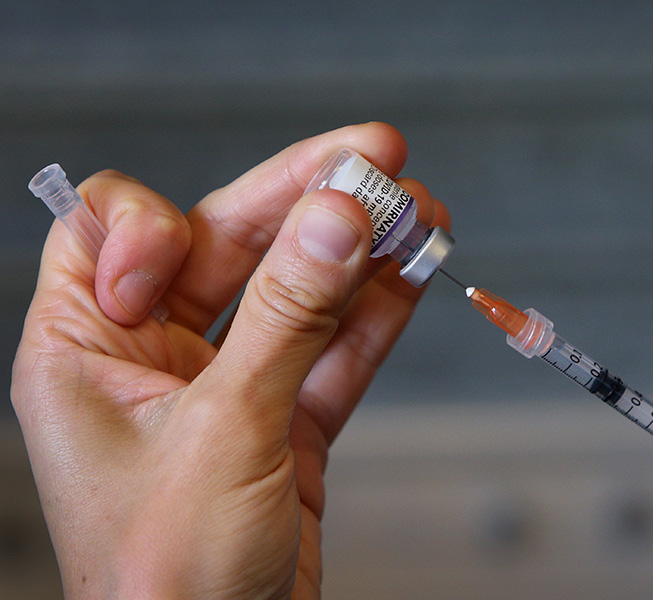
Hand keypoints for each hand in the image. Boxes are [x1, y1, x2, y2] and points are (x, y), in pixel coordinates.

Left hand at [11, 122, 448, 598]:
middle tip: (376, 161)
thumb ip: (288, 319)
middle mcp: (152, 362)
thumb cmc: (164, 582)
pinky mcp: (284, 427)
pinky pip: (333, 352)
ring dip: (357, 255)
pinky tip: (411, 276)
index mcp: (85, 352)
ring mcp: (225, 393)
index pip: (110, 233)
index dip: (166, 220)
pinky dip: (375, 315)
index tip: (231, 229)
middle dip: (306, 204)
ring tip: (416, 212)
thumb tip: (336, 221)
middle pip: (228, 249)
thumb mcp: (225, 429)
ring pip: (294, 296)